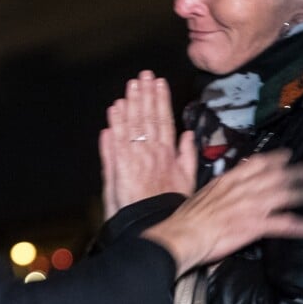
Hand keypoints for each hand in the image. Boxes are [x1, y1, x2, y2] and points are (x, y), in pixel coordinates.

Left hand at [100, 70, 196, 219]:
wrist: (151, 228)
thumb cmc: (168, 207)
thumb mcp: (187, 182)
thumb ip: (186, 155)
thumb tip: (188, 134)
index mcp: (168, 154)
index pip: (164, 120)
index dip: (161, 99)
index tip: (159, 82)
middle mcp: (151, 151)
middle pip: (148, 117)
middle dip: (146, 94)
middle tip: (144, 75)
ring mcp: (134, 157)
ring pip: (133, 124)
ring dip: (131, 102)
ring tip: (131, 84)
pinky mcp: (119, 166)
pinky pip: (116, 140)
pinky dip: (115, 123)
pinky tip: (114, 108)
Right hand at [142, 149, 302, 276]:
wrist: (184, 233)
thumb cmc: (188, 215)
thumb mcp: (203, 189)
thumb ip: (220, 179)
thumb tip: (231, 170)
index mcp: (228, 180)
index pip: (256, 164)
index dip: (274, 158)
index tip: (286, 154)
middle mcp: (242, 189)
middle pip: (274, 176)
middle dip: (295, 171)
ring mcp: (250, 206)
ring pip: (283, 195)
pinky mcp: (255, 225)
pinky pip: (283, 223)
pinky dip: (301, 224)